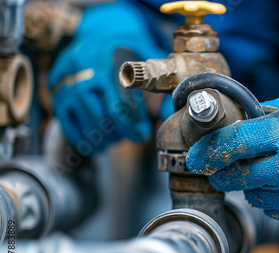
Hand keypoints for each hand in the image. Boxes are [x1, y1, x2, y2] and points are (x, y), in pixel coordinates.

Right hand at [48, 2, 171, 153]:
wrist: (97, 33)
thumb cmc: (127, 51)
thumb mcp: (145, 57)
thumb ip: (159, 81)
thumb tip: (174, 110)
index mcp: (111, 64)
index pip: (122, 105)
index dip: (134, 126)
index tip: (143, 136)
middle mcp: (87, 72)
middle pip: (105, 116)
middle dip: (122, 133)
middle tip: (132, 139)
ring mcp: (69, 83)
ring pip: (88, 121)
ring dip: (104, 137)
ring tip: (115, 141)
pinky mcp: (57, 93)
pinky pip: (67, 123)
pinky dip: (81, 139)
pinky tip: (95, 147)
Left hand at [186, 91, 278, 223]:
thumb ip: (261, 119)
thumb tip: (225, 128)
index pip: (234, 144)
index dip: (208, 152)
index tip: (194, 159)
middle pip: (242, 179)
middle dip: (224, 176)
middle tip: (218, 172)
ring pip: (260, 200)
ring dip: (254, 189)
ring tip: (266, 174)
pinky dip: (276, 202)